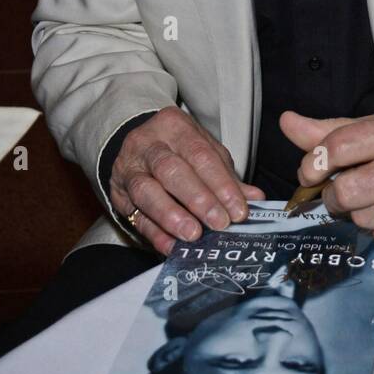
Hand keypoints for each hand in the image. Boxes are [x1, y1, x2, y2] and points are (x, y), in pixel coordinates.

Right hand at [110, 106, 264, 255]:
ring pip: (146, 190)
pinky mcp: (117, 194)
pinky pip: (135, 215)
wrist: (136, 148)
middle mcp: (147, 144)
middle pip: (171, 169)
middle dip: (198, 198)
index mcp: (175, 126)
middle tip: (219, 223)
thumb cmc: (179, 151)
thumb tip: (256, 198)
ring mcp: (128, 168)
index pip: (200, 154)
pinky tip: (172, 247)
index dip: (220, 183)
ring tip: (193, 234)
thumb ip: (227, 176)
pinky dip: (154, 233)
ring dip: (171, 215)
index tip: (238, 210)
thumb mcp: (204, 153)